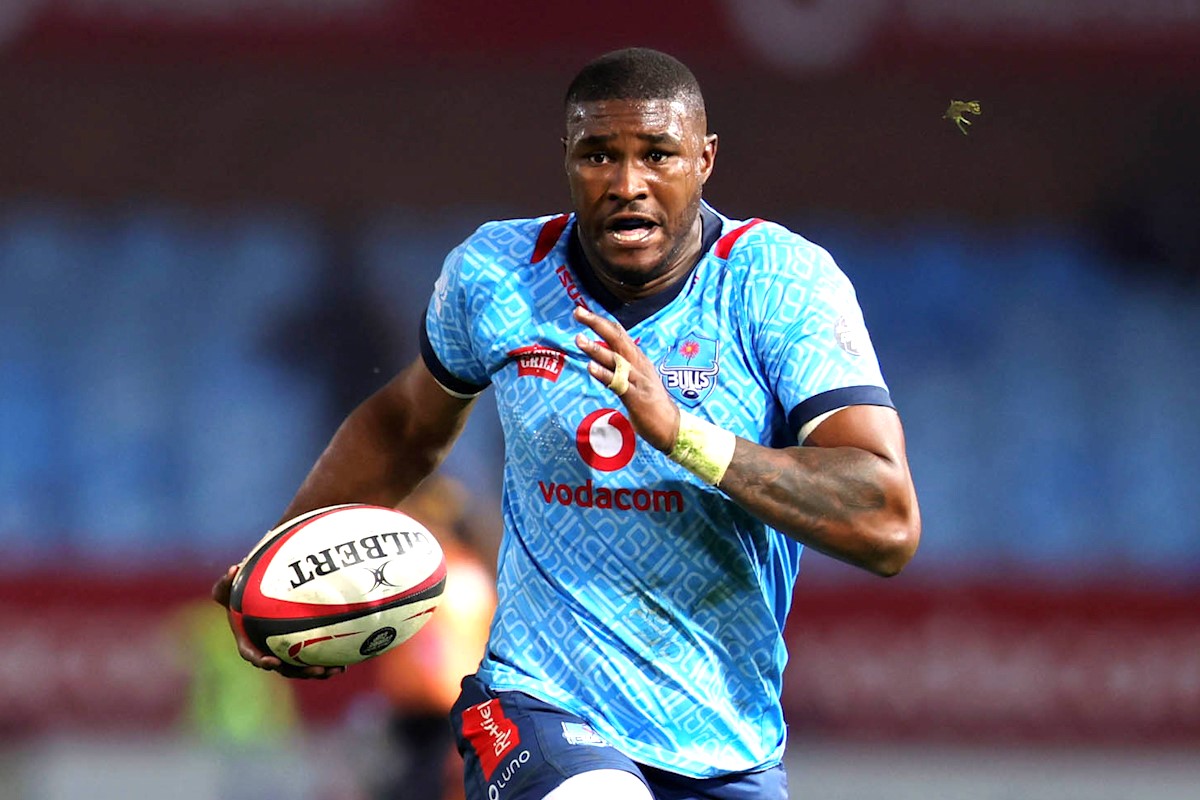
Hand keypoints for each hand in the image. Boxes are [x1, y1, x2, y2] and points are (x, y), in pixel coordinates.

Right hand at [211, 564, 344, 678]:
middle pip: (284, 668)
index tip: (272, 661)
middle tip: (317, 670)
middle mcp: (268, 651)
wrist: (253, 601)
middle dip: (301, 672)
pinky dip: (329, 658)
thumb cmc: (238, 596)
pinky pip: (315, 656)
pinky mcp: (300, 649)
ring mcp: (285, 652)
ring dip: (319, 671)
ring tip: (337, 668)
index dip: (261, 660)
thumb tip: (233, 569)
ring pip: (302, 667)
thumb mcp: (228, 588)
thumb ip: (226, 582)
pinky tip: (348, 657)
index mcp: (249, 641)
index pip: (252, 655)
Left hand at [573, 306, 679, 452]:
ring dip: (597, 349)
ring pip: (616, 360)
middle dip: (597, 324)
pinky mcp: (637, 398)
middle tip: (578, 312)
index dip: (601, 321)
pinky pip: (618, 384)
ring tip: (579, 339)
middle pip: (618, 339)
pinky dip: (605, 375)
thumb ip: (621, 365)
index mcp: (638, 359)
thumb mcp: (637, 377)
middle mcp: (639, 365)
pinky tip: (591, 367)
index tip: (581, 310)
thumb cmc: (651, 403)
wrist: (672, 427)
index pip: (619, 333)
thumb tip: (603, 353)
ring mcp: (638, 380)